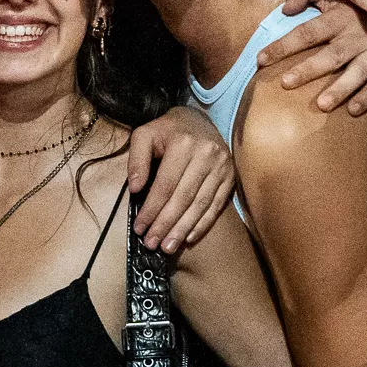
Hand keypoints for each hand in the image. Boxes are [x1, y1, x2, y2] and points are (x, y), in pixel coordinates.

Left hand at [127, 108, 237, 252]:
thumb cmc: (168, 131)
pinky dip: (203, 224)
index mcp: (183, 143)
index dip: (151, 209)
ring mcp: (222, 167)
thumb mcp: (145, 134)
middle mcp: (206, 154)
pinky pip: (217, 205)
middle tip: (152, 244)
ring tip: (168, 247)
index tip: (139, 228)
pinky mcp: (231, 176)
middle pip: (183, 198)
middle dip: (166, 224)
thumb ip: (136, 159)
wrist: (199, 119)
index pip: (165, 185)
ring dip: (183, 229)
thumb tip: (135, 188)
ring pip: (200, 204)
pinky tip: (189, 238)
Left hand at [260, 0, 366, 114]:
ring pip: (356, 72)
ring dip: (340, 89)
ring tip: (322, 105)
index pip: (306, 32)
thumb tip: (286, 7)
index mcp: (338, 17)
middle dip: (308, 70)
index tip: (260, 60)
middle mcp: (357, 35)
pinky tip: (353, 110)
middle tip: (286, 83)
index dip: (283, 45)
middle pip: (330, 56)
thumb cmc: (352, 2)